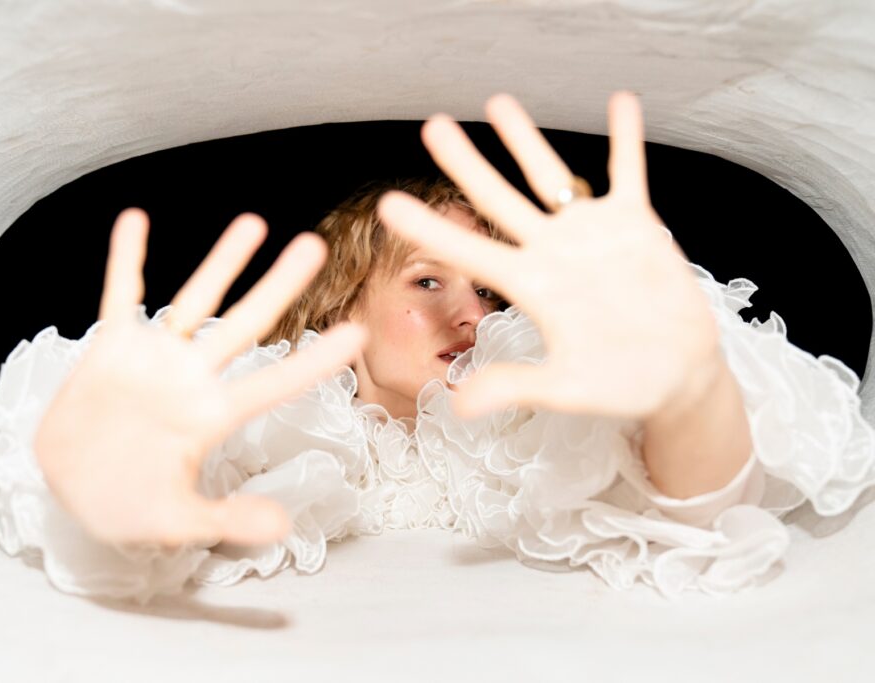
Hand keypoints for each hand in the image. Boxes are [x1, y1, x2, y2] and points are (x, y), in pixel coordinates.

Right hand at [34, 209, 365, 547]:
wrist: (72, 492)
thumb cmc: (130, 508)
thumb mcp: (179, 522)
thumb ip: (229, 520)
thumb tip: (284, 528)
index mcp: (212, 417)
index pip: (274, 384)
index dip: (314, 360)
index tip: (356, 333)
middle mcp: (192, 379)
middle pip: (245, 325)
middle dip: (279, 286)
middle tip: (317, 246)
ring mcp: (154, 360)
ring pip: (195, 301)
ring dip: (222, 263)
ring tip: (254, 223)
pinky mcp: (112, 349)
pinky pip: (120, 298)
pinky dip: (127, 261)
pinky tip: (134, 219)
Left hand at [377, 92, 720, 420]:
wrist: (676, 376)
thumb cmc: (621, 386)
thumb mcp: (567, 389)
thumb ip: (515, 386)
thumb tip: (456, 406)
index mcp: (531, 287)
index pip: (470, 251)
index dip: (431, 229)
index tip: (389, 204)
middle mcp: (552, 253)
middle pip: (498, 199)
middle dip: (465, 162)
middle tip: (432, 126)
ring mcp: (591, 236)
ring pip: (551, 176)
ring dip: (526, 140)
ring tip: (497, 102)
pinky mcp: (636, 226)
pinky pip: (629, 172)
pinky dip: (627, 139)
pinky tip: (620, 102)